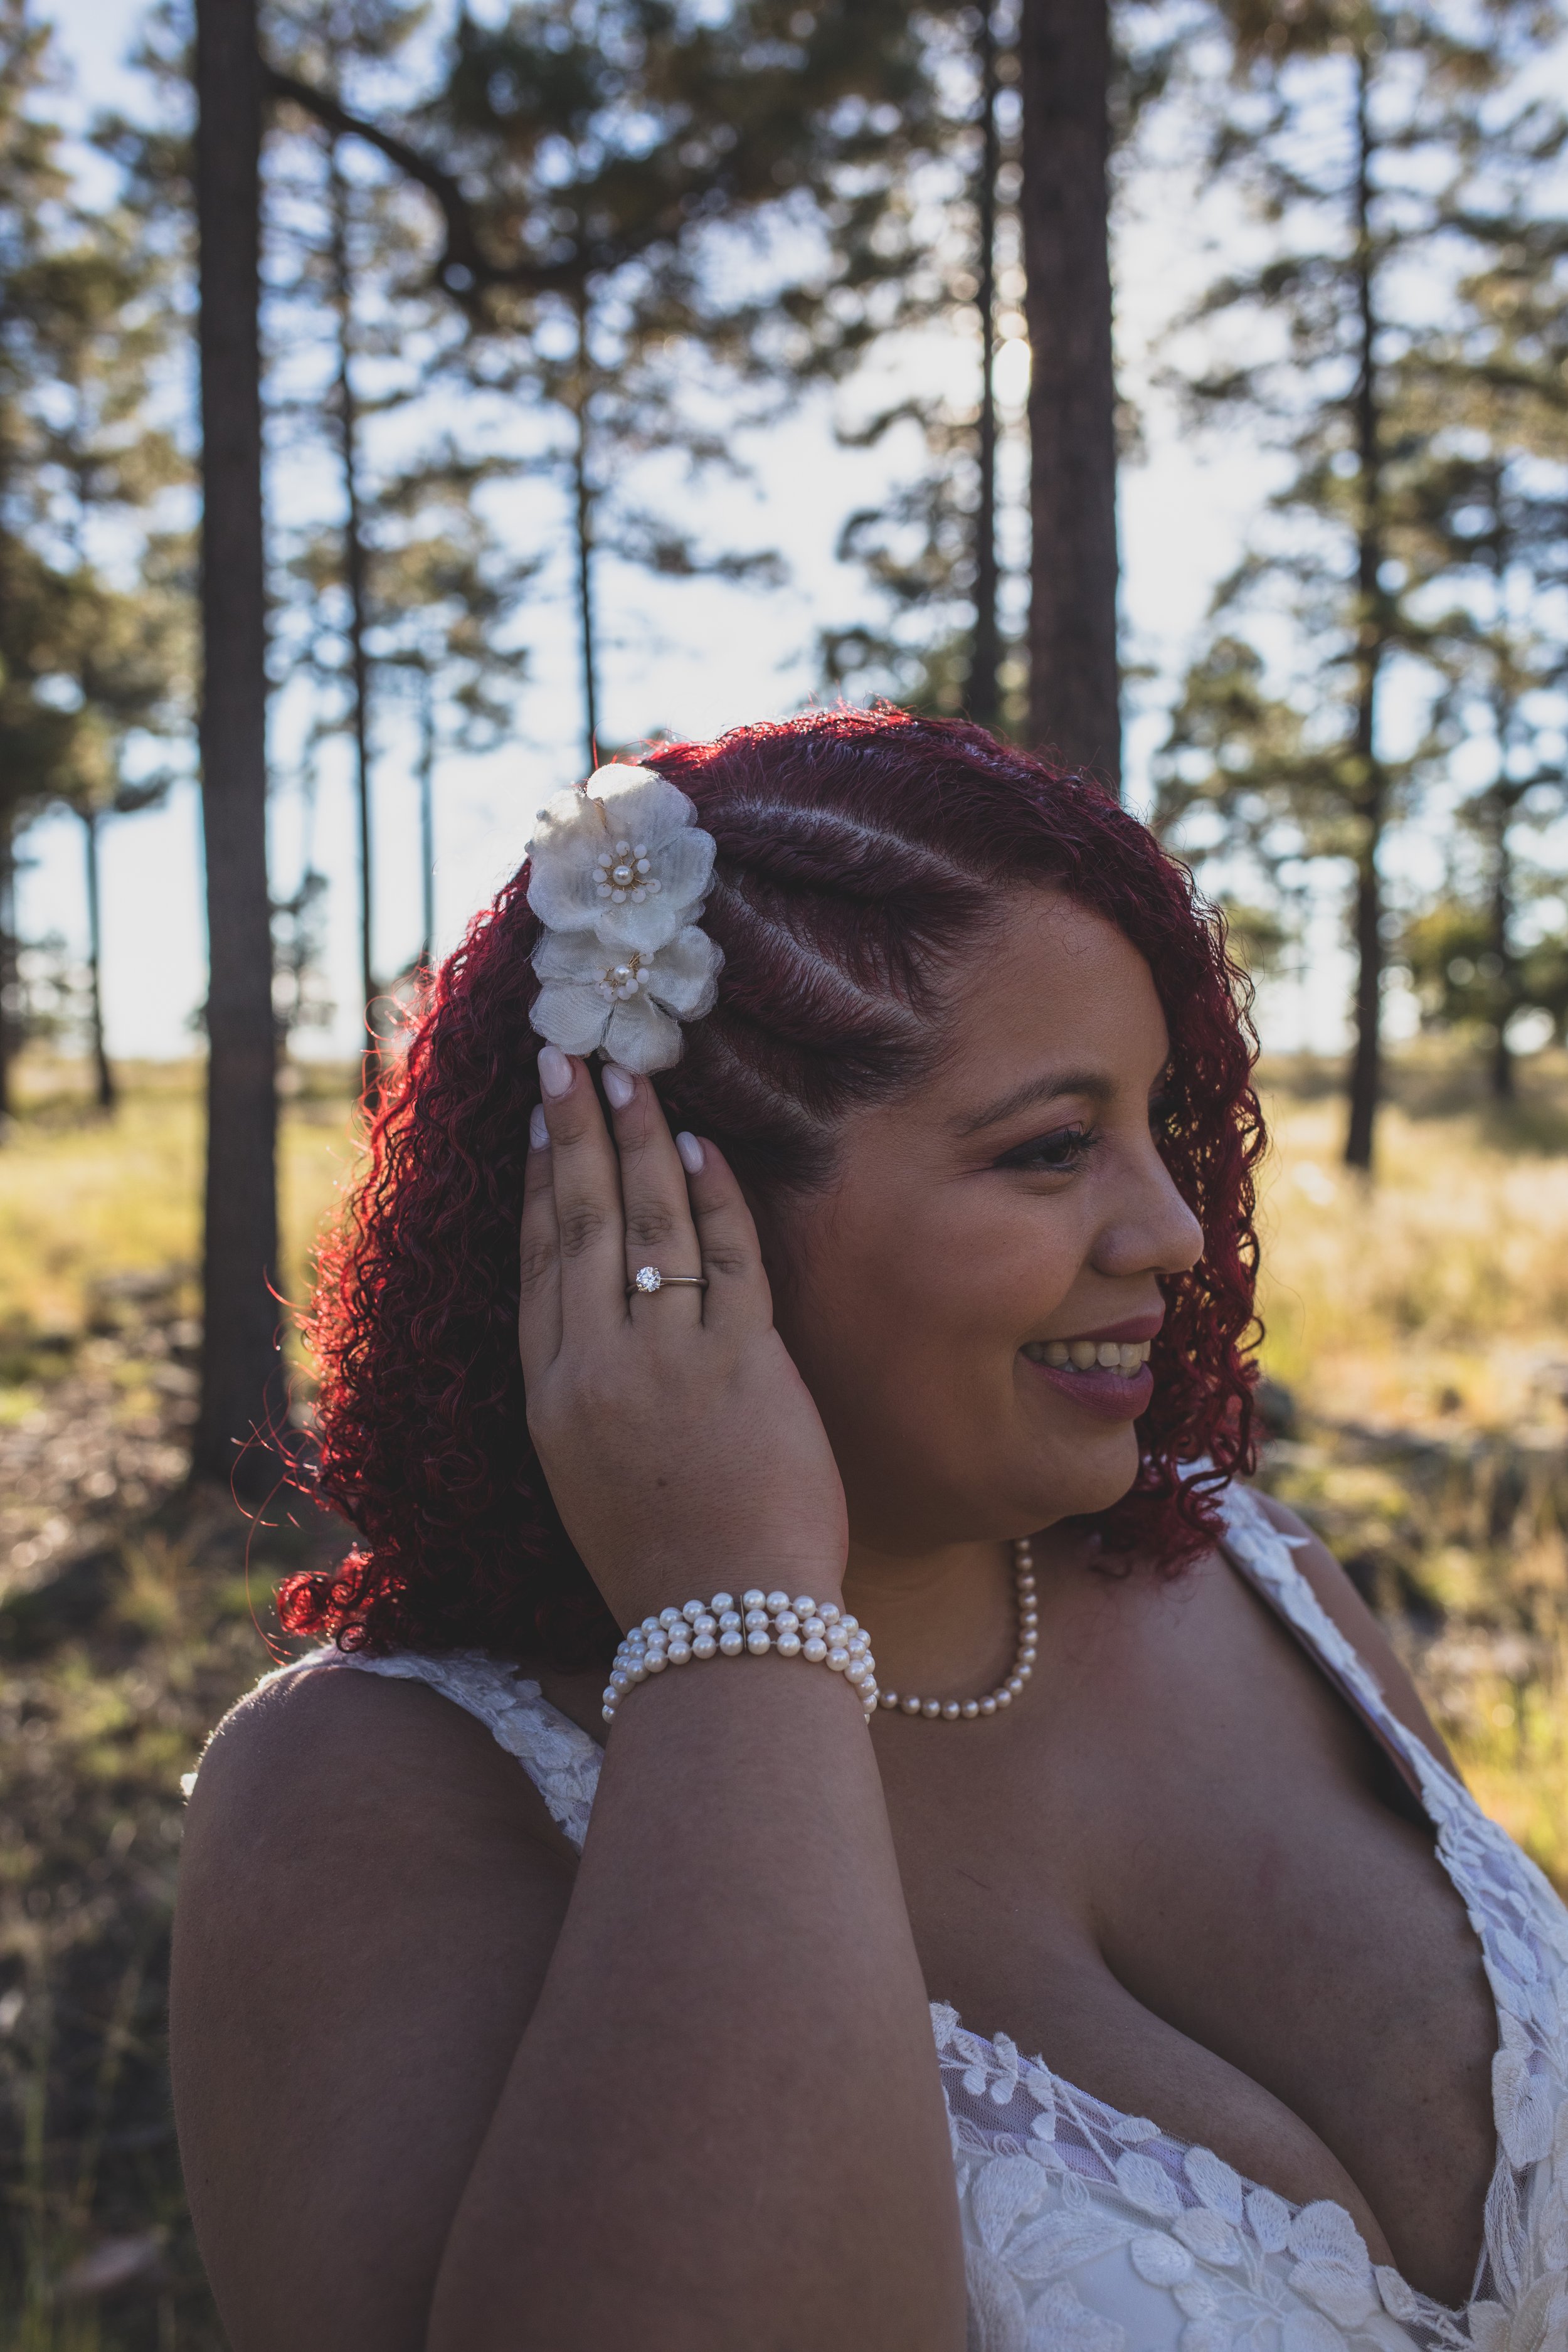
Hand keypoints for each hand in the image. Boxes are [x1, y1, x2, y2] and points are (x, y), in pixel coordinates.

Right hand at [518, 1048, 847, 1631]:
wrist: (728, 1629)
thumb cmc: (668, 1566)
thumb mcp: (592, 1479)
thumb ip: (592, 1398)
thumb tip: (601, 1330)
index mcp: (551, 1400)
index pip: (539, 1266)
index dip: (536, 1186)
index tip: (535, 1125)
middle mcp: (596, 1369)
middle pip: (579, 1224)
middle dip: (572, 1133)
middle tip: (566, 1058)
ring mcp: (667, 1362)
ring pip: (647, 1223)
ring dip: (639, 1141)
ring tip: (632, 1075)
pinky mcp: (741, 1365)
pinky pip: (726, 1258)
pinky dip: (715, 1197)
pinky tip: (705, 1147)